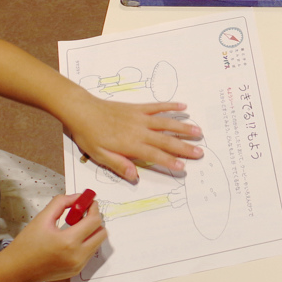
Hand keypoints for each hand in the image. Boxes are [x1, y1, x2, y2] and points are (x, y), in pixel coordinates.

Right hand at [2, 193, 107, 281]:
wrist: (16, 270)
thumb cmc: (26, 244)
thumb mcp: (42, 218)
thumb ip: (61, 203)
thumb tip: (78, 197)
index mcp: (68, 241)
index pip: (94, 221)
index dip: (94, 208)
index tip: (89, 202)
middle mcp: (77, 256)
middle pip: (102, 233)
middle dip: (95, 220)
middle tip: (83, 214)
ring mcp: (78, 265)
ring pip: (97, 243)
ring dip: (91, 232)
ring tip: (75, 227)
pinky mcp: (76, 271)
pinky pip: (89, 253)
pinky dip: (86, 243)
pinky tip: (72, 239)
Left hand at [65, 97, 203, 182]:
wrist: (82, 110)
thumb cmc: (89, 135)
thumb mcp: (99, 156)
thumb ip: (118, 164)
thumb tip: (134, 176)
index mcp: (130, 145)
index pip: (155, 155)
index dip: (170, 162)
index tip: (183, 167)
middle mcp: (139, 130)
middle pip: (166, 140)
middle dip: (184, 147)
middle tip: (200, 152)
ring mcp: (140, 117)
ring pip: (166, 123)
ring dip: (183, 127)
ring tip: (198, 131)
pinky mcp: (138, 107)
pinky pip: (157, 106)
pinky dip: (171, 106)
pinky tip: (183, 106)